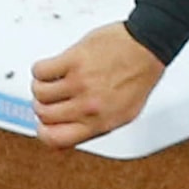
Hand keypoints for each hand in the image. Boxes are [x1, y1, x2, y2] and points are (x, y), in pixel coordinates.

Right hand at [31, 22, 165, 149]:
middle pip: (44, 114)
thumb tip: (62, 141)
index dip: (44, 132)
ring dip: (43, 85)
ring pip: (39, 92)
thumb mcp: (123, 113)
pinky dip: (43, 69)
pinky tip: (57, 67)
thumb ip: (92, 127)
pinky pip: (40, 71)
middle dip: (45, 105)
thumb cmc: (138, 77)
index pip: (56, 139)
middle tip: (54, 96)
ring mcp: (81, 83)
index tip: (43, 124)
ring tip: (57, 79)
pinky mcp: (74, 61)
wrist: (149, 47)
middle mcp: (90, 106)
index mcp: (101, 123)